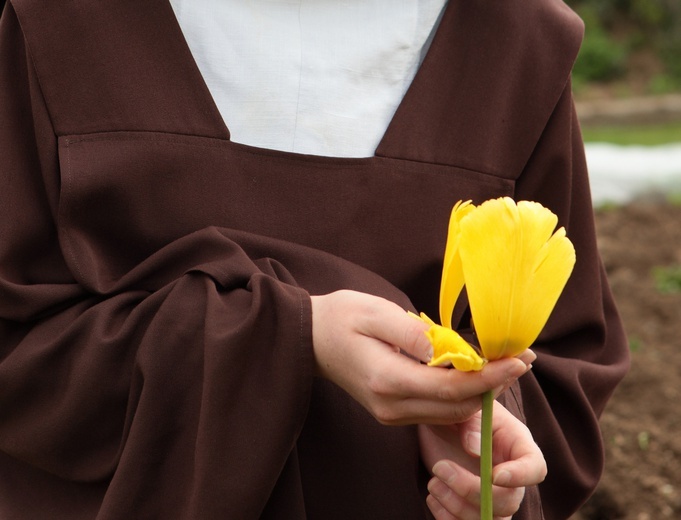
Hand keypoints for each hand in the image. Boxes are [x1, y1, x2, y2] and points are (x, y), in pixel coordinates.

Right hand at [310, 290, 531, 425]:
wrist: (311, 339)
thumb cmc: (342, 317)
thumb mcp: (376, 313)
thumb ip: (413, 335)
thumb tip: (449, 350)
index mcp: (387, 380)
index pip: (450, 388)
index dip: (489, 376)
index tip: (520, 360)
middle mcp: (391, 406)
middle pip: (456, 407)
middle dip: (493, 385)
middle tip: (522, 358)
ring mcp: (391, 414)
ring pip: (450, 413)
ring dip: (480, 391)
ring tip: (506, 363)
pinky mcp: (393, 412)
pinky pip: (437, 410)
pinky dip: (461, 394)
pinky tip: (475, 372)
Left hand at [419, 400, 546, 518]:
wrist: (439, 426)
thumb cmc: (457, 411)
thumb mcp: (464, 407)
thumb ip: (472, 423)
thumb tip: (475, 450)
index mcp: (517, 445)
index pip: (535, 468)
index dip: (520, 477)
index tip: (494, 475)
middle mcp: (510, 476)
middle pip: (508, 501)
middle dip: (472, 491)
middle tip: (440, 468)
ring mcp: (493, 497)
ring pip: (490, 519)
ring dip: (458, 508)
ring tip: (433, 483)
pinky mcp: (473, 509)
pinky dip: (448, 519)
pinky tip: (433, 498)